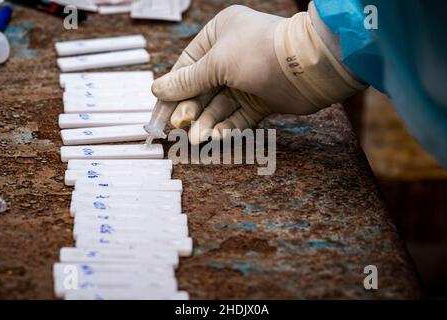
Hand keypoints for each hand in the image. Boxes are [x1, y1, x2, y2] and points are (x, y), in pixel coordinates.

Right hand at [152, 5, 364, 143]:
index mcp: (218, 36)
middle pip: (200, 90)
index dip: (170, 93)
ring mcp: (246, 80)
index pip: (186, 67)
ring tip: (200, 139)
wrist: (310, 66)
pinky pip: (237, 116)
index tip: (159, 116)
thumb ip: (188, 80)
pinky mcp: (260, 100)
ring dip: (207, 123)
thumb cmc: (260, 52)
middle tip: (180, 130)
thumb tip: (157, 89)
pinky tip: (218, 137)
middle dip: (190, 111)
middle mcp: (230, 56)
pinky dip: (227, 128)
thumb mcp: (217, 63)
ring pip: (218, 106)